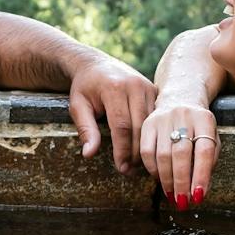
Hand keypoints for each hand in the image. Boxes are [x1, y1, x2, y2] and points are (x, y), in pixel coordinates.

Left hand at [68, 56, 157, 174]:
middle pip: (139, 126)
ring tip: (136, 164)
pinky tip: (146, 148)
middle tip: (129, 170)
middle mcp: (134, 86)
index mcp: (114, 88)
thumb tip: (89, 154)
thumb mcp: (78, 106)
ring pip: (151, 124)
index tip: (120, 167)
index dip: (122, 150)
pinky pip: (156, 117)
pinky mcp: (154, 90)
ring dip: (145, 146)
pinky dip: (152, 134)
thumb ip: (85, 129)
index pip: (121, 126)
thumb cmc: (85, 87)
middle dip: (135, 152)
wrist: (95, 64)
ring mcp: (147, 86)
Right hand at [139, 95, 218, 210]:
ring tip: (172, 195)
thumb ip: (209, 161)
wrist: (181, 97)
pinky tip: (158, 179)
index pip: (205, 150)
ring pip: (163, 154)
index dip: (202, 175)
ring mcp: (164, 118)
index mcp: (205, 120)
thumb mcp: (211, 137)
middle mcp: (184, 116)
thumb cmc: (199, 126)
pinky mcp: (148, 122)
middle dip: (182, 182)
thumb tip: (199, 191)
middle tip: (182, 202)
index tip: (199, 196)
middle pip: (181, 153)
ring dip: (167, 180)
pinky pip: (146, 150)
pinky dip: (152, 169)